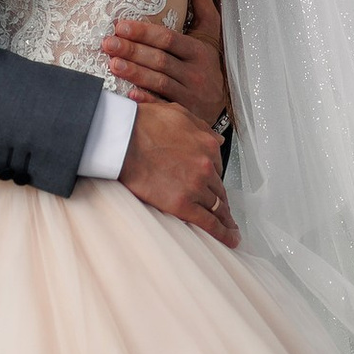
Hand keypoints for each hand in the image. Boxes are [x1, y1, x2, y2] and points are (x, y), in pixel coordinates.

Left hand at [103, 0, 227, 122]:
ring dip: (134, 73)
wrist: (224, 101)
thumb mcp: (209, 28)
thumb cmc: (209, 59)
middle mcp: (196, 73)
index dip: (144, 33)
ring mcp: (190, 95)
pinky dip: (147, 102)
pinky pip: (163, 108)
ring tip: (111, 64)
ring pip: (159, 82)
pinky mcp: (184, 114)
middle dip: (132, 51)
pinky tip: (129, 95)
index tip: (120, 25)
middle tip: (107, 43)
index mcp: (199, 50)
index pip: (168, 40)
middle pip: (160, 60)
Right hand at [118, 102, 237, 246]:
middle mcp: (205, 167)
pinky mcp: (182, 204)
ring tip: (231, 229)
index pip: (217, 167)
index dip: (214, 178)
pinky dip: (222, 233)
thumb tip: (216, 137)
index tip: (213, 186)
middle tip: (226, 212)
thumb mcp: (178, 114)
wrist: (122, 138)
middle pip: (219, 189)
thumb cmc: (142, 125)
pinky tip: (229, 239)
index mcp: (207, 145)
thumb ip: (200, 127)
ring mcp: (195, 187)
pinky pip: (209, 222)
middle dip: (222, 200)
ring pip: (217, 206)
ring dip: (226, 218)